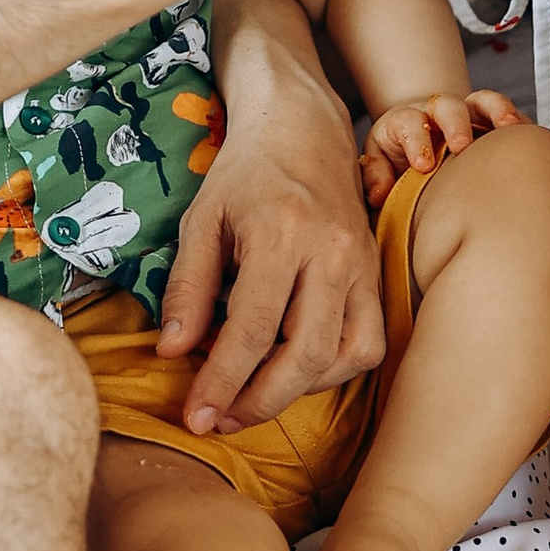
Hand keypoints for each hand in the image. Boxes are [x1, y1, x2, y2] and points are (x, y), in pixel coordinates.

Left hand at [158, 24, 383, 434]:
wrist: (303, 130)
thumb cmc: (245, 174)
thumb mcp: (201, 221)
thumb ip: (188, 288)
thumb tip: (172, 352)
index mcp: (283, 234)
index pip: (254, 329)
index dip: (222, 381)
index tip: (195, 417)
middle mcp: (332, 254)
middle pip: (306, 354)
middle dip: (260, 401)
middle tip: (220, 420)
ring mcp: (362, 266)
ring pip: (345, 357)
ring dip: (298, 391)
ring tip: (251, 396)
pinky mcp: (376, 275)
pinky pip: (368, 342)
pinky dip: (332, 369)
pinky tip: (293, 368)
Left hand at [358, 86, 520, 209]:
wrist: (421, 145)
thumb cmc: (399, 159)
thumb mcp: (380, 164)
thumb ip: (376, 177)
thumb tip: (379, 195)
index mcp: (405, 123)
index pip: (408, 122)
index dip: (416, 140)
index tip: (422, 164)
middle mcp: (437, 114)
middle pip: (446, 106)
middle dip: (455, 124)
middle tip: (461, 146)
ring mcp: (468, 114)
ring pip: (483, 101)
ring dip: (496, 110)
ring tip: (508, 126)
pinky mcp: (492, 121)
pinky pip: (507, 112)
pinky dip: (518, 119)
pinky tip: (526, 134)